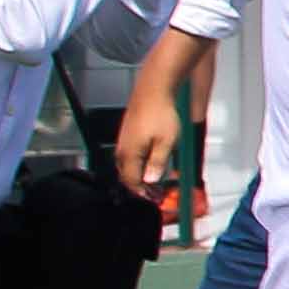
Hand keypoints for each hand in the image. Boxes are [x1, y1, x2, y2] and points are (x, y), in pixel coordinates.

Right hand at [111, 79, 195, 207]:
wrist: (153, 89)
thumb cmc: (162, 114)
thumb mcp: (166, 142)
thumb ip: (158, 163)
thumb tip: (150, 181)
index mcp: (129, 154)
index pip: (132, 182)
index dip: (144, 193)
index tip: (156, 199)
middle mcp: (122, 149)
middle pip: (127, 175)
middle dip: (141, 187)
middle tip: (157, 194)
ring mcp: (123, 140)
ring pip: (127, 166)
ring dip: (139, 175)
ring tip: (155, 181)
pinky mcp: (126, 133)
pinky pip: (129, 155)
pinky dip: (138, 164)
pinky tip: (150, 163)